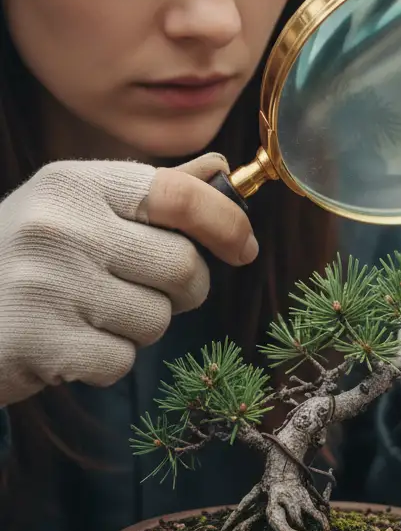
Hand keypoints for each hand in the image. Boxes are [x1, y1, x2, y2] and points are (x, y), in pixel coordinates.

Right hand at [0, 152, 256, 405]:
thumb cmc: (27, 259)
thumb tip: (223, 168)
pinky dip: (105, 362)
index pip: (180, 194)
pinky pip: (121, 360)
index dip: (227, 223)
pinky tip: (67, 345)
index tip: (243, 248)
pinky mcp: (39, 341)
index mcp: (76, 183)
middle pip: (182, 266)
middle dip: (182, 290)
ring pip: (157, 319)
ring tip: (89, 315)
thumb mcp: (80, 210)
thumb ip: (154, 194)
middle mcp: (61, 225)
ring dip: (137, 328)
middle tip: (146, 292)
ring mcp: (47, 283)